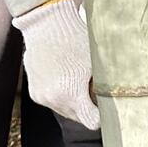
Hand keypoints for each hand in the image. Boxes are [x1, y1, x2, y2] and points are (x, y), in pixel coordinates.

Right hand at [13, 0, 98, 129]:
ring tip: (77, 81)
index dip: (101, 115)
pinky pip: (53, 102)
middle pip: (79, 118)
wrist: (47, 24)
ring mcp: (43, 97)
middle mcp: (55, 100)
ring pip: (65, 111)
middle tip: (93, 90)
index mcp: (72, 94)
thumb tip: (113, 99)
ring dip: (74, 102)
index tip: (105, 106)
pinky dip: (60, 96)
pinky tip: (64, 78)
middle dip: (88, 108)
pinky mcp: (34, 92)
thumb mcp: (96, 62)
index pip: (92, 122)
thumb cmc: (77, 39)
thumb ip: (104, 86)